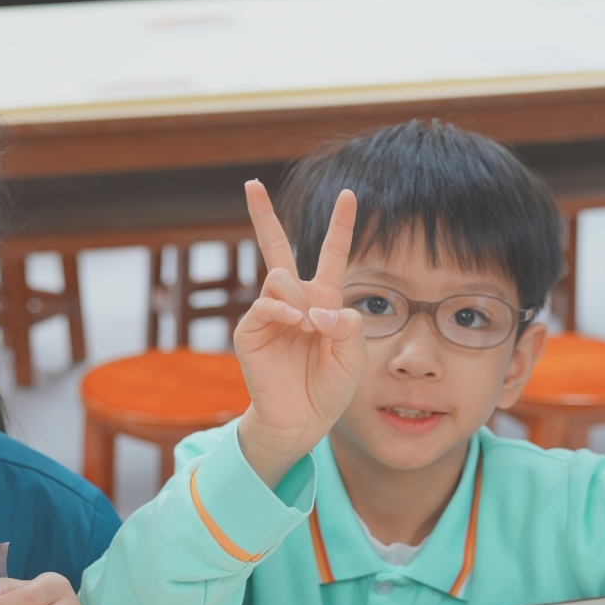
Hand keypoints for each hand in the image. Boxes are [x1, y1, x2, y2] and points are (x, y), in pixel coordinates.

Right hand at [233, 181, 366, 487]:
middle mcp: (294, 300)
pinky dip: (285, 312)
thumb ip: (345, 322)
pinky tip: (296, 325)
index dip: (341, 224)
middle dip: (262, 215)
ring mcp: (270, 313)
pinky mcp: (251, 330)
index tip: (349, 194)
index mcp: (323, 299)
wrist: (302, 420)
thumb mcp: (354, 354)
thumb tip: (311, 307)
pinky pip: (267, 304)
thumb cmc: (329, 387)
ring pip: (281, 277)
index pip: (331, 254)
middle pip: (276, 247)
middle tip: (250, 184)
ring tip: (308, 329)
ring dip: (300, 299)